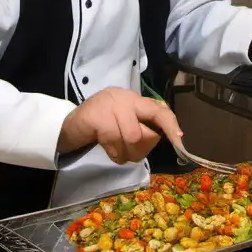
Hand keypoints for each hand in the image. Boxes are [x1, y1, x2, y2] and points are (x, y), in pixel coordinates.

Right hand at [57, 87, 183, 163]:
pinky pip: (113, 141)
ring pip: (131, 139)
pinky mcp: (96, 117)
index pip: (159, 109)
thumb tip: (170, 136)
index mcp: (135, 100)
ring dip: (124, 153)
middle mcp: (124, 98)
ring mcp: (110, 105)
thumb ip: (144, 123)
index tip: (180, 140)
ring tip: (116, 150)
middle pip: (145, 132)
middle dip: (140, 149)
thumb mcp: (125, 120)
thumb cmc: (103, 124)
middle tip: (128, 150)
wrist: (71, 124)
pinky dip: (112, 152)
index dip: (171, 125)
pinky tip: (107, 148)